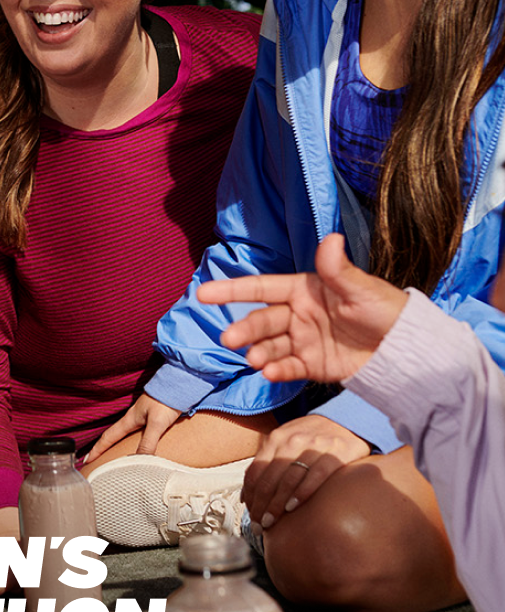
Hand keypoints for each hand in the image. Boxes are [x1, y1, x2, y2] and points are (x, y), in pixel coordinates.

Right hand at [82, 392, 181, 463]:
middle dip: (103, 448)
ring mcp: (142, 417)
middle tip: (95, 461)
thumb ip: (148, 442)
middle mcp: (133, 418)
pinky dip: (131, 442)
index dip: (97, 449)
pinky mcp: (152, 417)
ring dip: (116, 444)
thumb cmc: (166, 401)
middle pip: (113, 436)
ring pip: (124, 434)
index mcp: (130, 419)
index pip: (108, 437)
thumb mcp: (157, 423)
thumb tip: (139, 462)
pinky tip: (136, 445)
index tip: (86, 461)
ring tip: (112, 456)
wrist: (179, 384)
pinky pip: (137, 433)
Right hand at [198, 234, 408, 382]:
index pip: (260, 288)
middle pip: (262, 321)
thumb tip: (331, 238)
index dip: (231, 290)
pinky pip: (288, 366)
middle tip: (229, 339)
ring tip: (255, 361)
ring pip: (270, 345)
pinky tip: (270, 373)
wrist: (407, 350)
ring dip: (258, 352)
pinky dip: (277, 370)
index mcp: (303, 290)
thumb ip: (338, 269)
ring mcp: (303, 340)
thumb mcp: (362, 289)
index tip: (203, 293)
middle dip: (244, 329)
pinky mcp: (312, 365)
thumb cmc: (387, 310)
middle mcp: (298, 314)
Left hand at [242, 415, 370, 531]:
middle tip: (259, 526)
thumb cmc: (310, 438)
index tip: (250, 515)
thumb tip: (246, 497)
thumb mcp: (285, 444)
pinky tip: (294, 507)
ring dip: (277, 504)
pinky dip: (302, 492)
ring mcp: (314, 446)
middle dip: (261, 505)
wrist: (346, 420)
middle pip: (270, 478)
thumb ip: (267, 466)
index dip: (250, 496)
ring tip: (272, 522)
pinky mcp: (336, 452)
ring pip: (289, 479)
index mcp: (275, 439)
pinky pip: (316, 475)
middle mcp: (292, 441)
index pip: (256, 472)